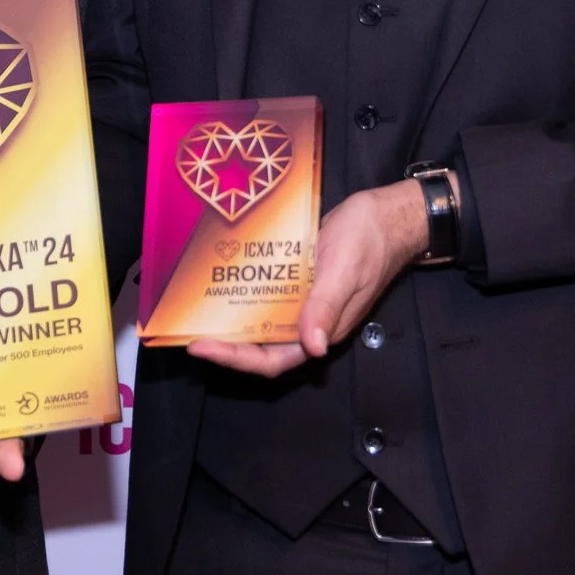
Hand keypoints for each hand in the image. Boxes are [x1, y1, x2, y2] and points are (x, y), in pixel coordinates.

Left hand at [188, 179, 426, 378]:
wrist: (388, 215)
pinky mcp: (299, 279)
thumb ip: (327, 306)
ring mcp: (302, 300)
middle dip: (224, 341)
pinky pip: (267, 291)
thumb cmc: (371, 242)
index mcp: (321, 330)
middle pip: (260, 344)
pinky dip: (246, 288)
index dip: (236, 358)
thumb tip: (314, 347)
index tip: (201, 346)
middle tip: (186, 327)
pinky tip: (222, 276)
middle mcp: (307, 321)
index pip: (273, 359)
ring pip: (260, 318)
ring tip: (196, 306)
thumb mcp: (346, 270)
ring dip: (231, 316)